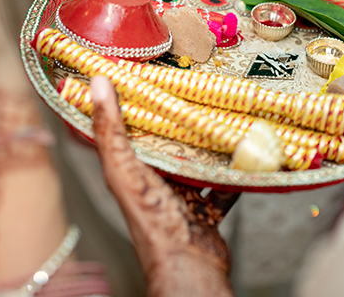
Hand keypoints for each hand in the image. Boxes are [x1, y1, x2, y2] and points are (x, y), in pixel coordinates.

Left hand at [90, 76, 235, 296]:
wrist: (189, 265)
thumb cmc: (152, 221)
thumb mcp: (125, 169)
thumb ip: (111, 130)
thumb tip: (98, 84)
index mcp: (130, 171)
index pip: (130, 131)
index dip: (137, 106)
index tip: (150, 78)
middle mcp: (154, 184)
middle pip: (167, 147)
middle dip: (181, 126)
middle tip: (198, 97)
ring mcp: (181, 199)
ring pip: (197, 166)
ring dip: (209, 148)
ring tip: (223, 122)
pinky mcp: (206, 212)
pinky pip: (222, 188)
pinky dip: (234, 175)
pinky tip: (245, 158)